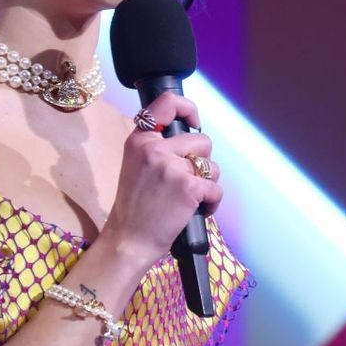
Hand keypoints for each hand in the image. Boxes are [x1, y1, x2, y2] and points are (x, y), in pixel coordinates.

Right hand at [103, 93, 222, 269]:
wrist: (129, 241)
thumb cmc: (135, 209)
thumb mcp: (135, 166)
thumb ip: (157, 148)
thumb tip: (190, 138)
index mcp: (140, 140)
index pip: (167, 104)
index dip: (188, 109)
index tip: (194, 123)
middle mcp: (155, 149)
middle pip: (201, 141)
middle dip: (202, 162)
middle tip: (187, 181)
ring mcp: (172, 168)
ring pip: (212, 166)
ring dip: (208, 183)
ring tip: (190, 198)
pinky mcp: (189, 187)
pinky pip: (216, 188)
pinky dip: (213, 202)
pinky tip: (199, 211)